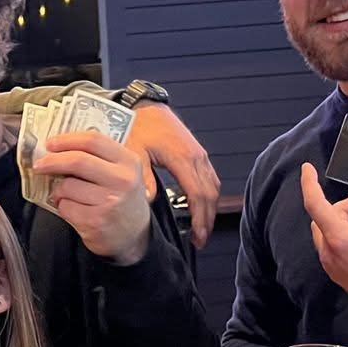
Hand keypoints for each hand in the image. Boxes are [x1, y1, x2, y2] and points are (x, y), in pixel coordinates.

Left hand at [33, 129, 152, 263]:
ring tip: (63, 195)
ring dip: (58, 190)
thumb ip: (99, 158)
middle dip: (52, 161)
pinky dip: (62, 207)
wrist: (135, 236)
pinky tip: (72, 209)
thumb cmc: (122, 200)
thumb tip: (59, 147)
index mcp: (129, 162)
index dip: (67, 140)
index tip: (50, 143)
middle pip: (77, 161)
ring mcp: (110, 202)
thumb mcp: (122, 173)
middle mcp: (122, 180)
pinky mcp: (96, 221)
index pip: (93, 141)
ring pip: (67, 186)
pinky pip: (65, 207)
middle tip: (39, 164)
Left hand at [125, 103, 220, 246]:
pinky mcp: (197, 153)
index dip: (199, 218)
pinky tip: (201, 207)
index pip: (198, 195)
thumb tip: (149, 201)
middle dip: (207, 219)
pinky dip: (209, 196)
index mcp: (183, 158)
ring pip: (213, 187)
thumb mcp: (134, 152)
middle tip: (200, 240)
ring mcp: (199, 154)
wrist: (144, 106)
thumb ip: (143, 177)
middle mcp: (196, 157)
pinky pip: (210, 178)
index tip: (197, 236)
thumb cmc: (137, 127)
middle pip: (210, 194)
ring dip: (210, 209)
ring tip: (202, 228)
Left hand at [300, 165, 347, 317]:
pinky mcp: (337, 275)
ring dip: (345, 222)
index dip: (309, 183)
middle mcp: (330, 254)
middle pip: (325, 217)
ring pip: (328, 232)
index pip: (315, 205)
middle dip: (346, 207)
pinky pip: (332, 248)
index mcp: (340, 240)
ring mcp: (332, 267)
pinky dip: (345, 237)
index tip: (307, 170)